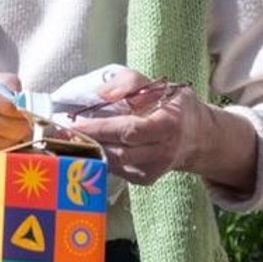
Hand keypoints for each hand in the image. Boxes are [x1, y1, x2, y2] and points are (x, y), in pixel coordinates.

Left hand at [75, 70, 257, 192]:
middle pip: (118, 152)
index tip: (76, 124)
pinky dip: (101, 157)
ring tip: (72, 138)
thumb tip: (100, 93)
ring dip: (91, 150)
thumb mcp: (160, 86)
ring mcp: (153, 170)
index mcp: (168, 126)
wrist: (199, 138)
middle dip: (89, 141)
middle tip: (64, 132)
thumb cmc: (175, 107)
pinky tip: (93, 145)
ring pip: (113, 164)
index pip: (130, 131)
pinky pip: (115, 169)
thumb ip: (130, 82)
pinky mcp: (144, 179)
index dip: (101, 129)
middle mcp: (162, 152)